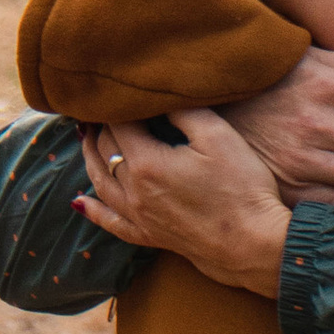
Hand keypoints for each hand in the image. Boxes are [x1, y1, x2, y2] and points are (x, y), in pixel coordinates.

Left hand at [75, 108, 293, 297]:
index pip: (118, 125)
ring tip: (86, 139)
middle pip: (105, 151)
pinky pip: (111, 223)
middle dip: (101, 127)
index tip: (117, 90)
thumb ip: (184, 112)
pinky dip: (93, 210)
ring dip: (90, 158)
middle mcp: (134, 191)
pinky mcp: (150, 236)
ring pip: (100, 183)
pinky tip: (80, 203)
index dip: (115, 106)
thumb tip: (160, 98)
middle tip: (101, 108)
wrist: (254, 244)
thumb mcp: (217, 137)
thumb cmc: (242, 187)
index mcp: (147, 163)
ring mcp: (140, 217)